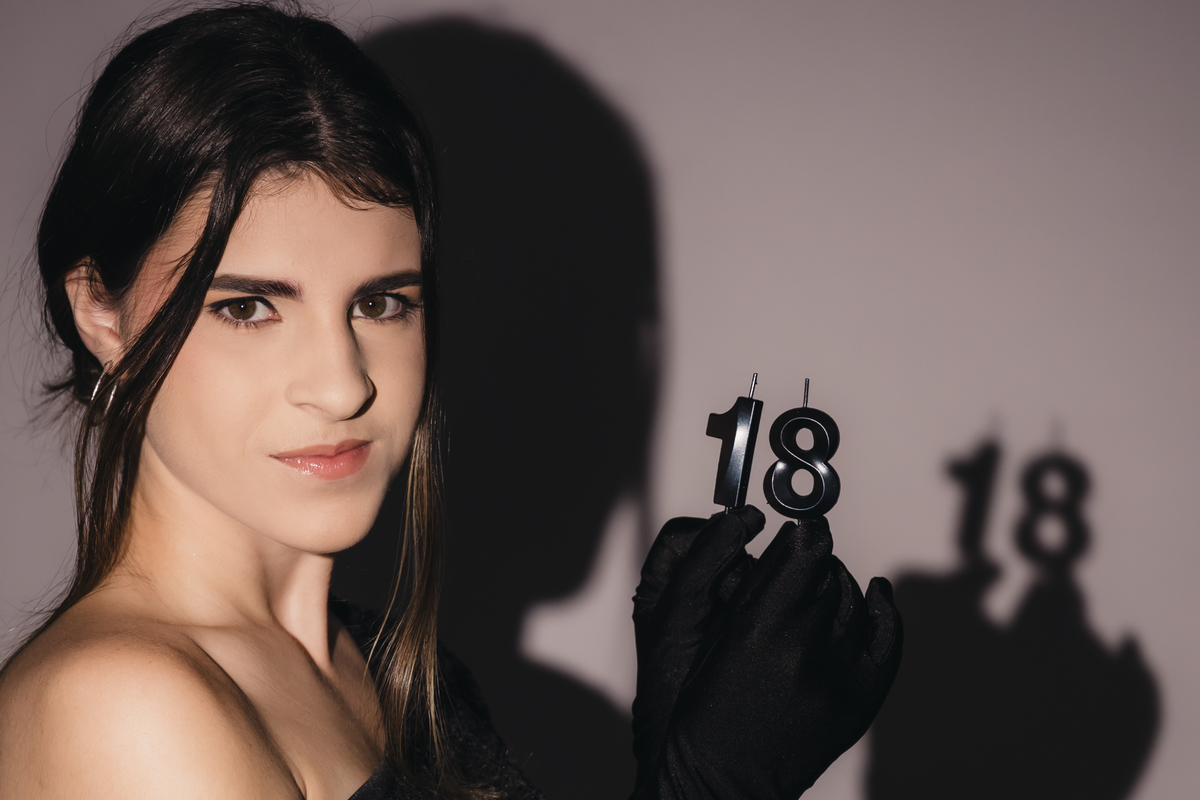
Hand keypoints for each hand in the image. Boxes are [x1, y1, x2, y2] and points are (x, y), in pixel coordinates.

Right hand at [634, 512, 902, 799]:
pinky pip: (886, 634)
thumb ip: (754, 586)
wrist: (722, 779)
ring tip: (819, 594)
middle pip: (830, 571)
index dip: (806, 534)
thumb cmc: (703, 710)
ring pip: (854, 599)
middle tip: (803, 566)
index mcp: (759, 624)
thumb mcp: (712, 636)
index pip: (806, 548)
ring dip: (838, 589)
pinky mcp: (861, 696)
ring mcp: (838, 673)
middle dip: (815, 565)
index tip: (805, 528)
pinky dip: (881, 609)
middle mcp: (804, 644)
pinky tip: (875, 596)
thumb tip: (792, 541)